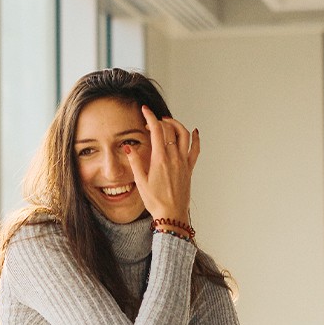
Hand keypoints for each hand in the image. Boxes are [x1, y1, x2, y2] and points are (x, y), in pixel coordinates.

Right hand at [123, 105, 199, 224]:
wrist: (172, 215)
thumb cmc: (156, 201)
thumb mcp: (141, 182)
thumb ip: (135, 162)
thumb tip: (128, 147)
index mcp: (160, 159)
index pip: (157, 130)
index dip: (150, 117)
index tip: (145, 110)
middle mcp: (174, 158)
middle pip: (170, 130)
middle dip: (160, 121)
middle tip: (151, 122)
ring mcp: (184, 162)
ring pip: (184, 135)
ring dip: (176, 125)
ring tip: (168, 123)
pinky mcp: (189, 168)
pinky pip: (195, 149)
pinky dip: (195, 138)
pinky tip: (194, 131)